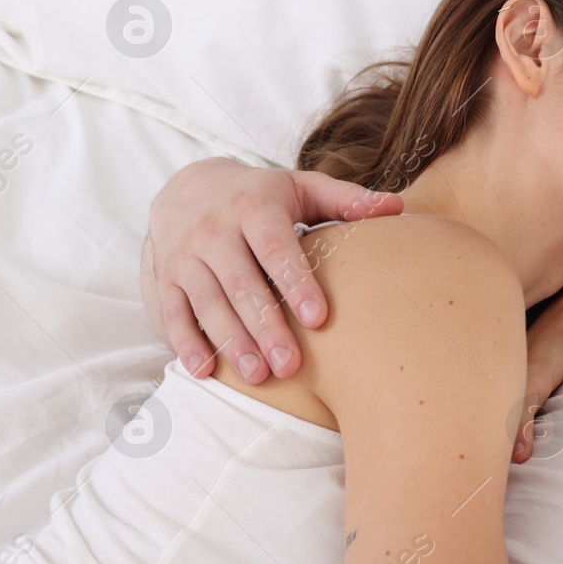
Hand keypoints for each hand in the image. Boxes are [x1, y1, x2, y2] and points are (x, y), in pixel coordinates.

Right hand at [142, 157, 401, 382]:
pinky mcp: (164, 279)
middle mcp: (214, 232)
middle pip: (241, 285)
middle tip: (291, 365)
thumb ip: (347, 199)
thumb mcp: (301, 187)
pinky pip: (172, 314)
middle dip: (266, 327)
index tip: (320, 319)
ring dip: (231, 342)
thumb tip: (398, 209)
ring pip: (208, 304)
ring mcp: (185, 257)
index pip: (277, 250)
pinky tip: (204, 370)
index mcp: (253, 208)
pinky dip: (185, 343)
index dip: (297, 284)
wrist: (185, 188)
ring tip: (259, 376)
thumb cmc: (260, 196)